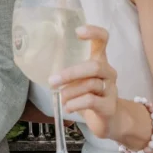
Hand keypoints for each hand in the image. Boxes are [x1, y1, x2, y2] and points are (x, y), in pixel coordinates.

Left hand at [50, 25, 119, 139]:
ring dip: (69, 92)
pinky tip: (68, 108)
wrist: (109, 120)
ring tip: (61, 99)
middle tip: (52, 81)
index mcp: (100, 60)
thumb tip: (41, 66)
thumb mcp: (79, 80)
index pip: (103, 39)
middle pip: (94, 66)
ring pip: (90, 85)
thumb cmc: (89, 94)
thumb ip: (68, 71)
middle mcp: (108, 72)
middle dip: (70, 74)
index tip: (77, 32)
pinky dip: (75, 104)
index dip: (94, 32)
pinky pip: (90, 101)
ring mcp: (111, 89)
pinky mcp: (110, 106)